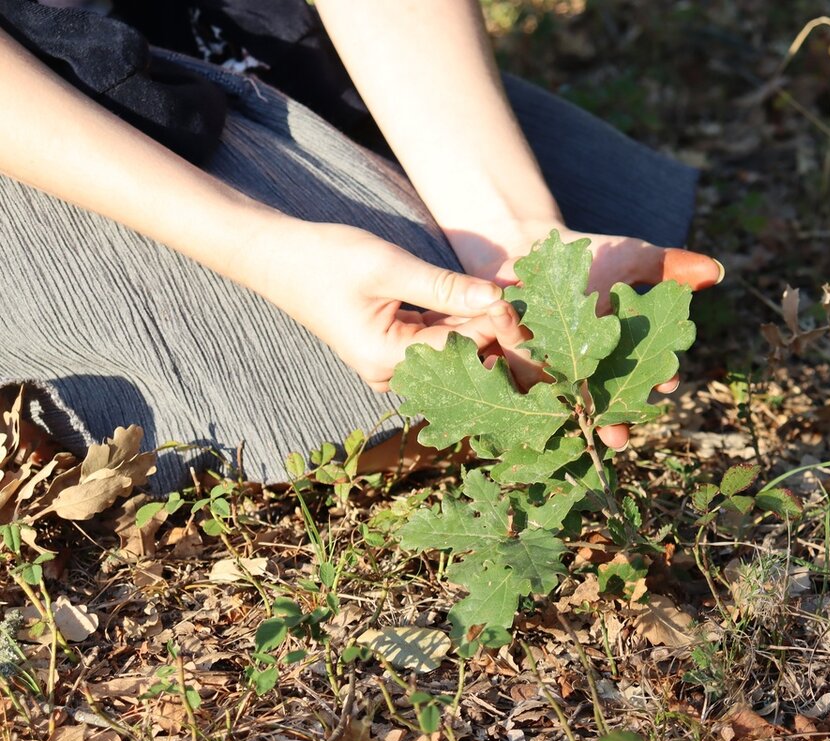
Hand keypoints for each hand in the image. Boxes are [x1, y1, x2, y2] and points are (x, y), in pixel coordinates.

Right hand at [237, 217, 512, 390]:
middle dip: (493, 327)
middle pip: (460, 356)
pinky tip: (484, 299)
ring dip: (480, 322)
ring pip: (452, 347)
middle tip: (529, 299)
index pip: (460, 352)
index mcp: (385, 360)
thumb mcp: (390, 267)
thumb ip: (444, 288)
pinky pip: (438, 338)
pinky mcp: (395, 348)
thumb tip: (498, 300)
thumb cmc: (327, 259)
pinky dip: (460, 318)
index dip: (495, 326)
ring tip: (514, 297)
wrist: (280, 258)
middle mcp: (391, 373)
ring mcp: (392, 364)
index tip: (522, 301)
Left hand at [449, 223, 723, 449]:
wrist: (531, 248)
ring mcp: (552, 371)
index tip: (668, 381)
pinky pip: (520, 380)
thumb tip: (715, 271)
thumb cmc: (587, 256)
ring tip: (580, 421)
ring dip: (571, 412)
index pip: (646, 371)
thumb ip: (669, 266)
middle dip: (614, 417)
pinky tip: (532, 394)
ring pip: (565, 398)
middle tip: (620, 434)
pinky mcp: (514, 365)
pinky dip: (525, 386)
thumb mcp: (630, 257)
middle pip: (606, 398)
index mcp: (622, 351)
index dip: (658, 379)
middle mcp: (589, 369)